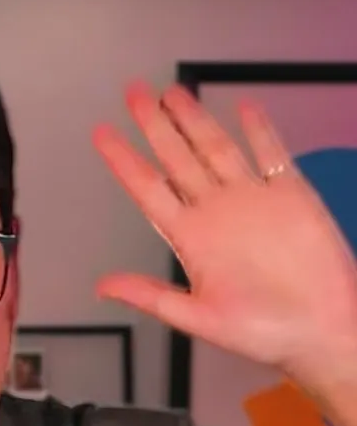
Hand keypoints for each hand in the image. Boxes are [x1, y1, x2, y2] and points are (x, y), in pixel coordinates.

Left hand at [92, 80, 356, 384]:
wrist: (324, 333)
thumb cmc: (263, 333)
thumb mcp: (198, 319)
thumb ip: (151, 297)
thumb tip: (102, 287)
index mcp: (190, 238)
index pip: (148, 189)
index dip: (125, 160)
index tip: (101, 133)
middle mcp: (216, 213)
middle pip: (177, 159)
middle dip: (155, 125)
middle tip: (133, 93)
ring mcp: (253, 201)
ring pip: (217, 149)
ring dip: (196, 121)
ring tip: (173, 92)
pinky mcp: (292, 197)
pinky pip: (272, 156)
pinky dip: (259, 131)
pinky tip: (244, 107)